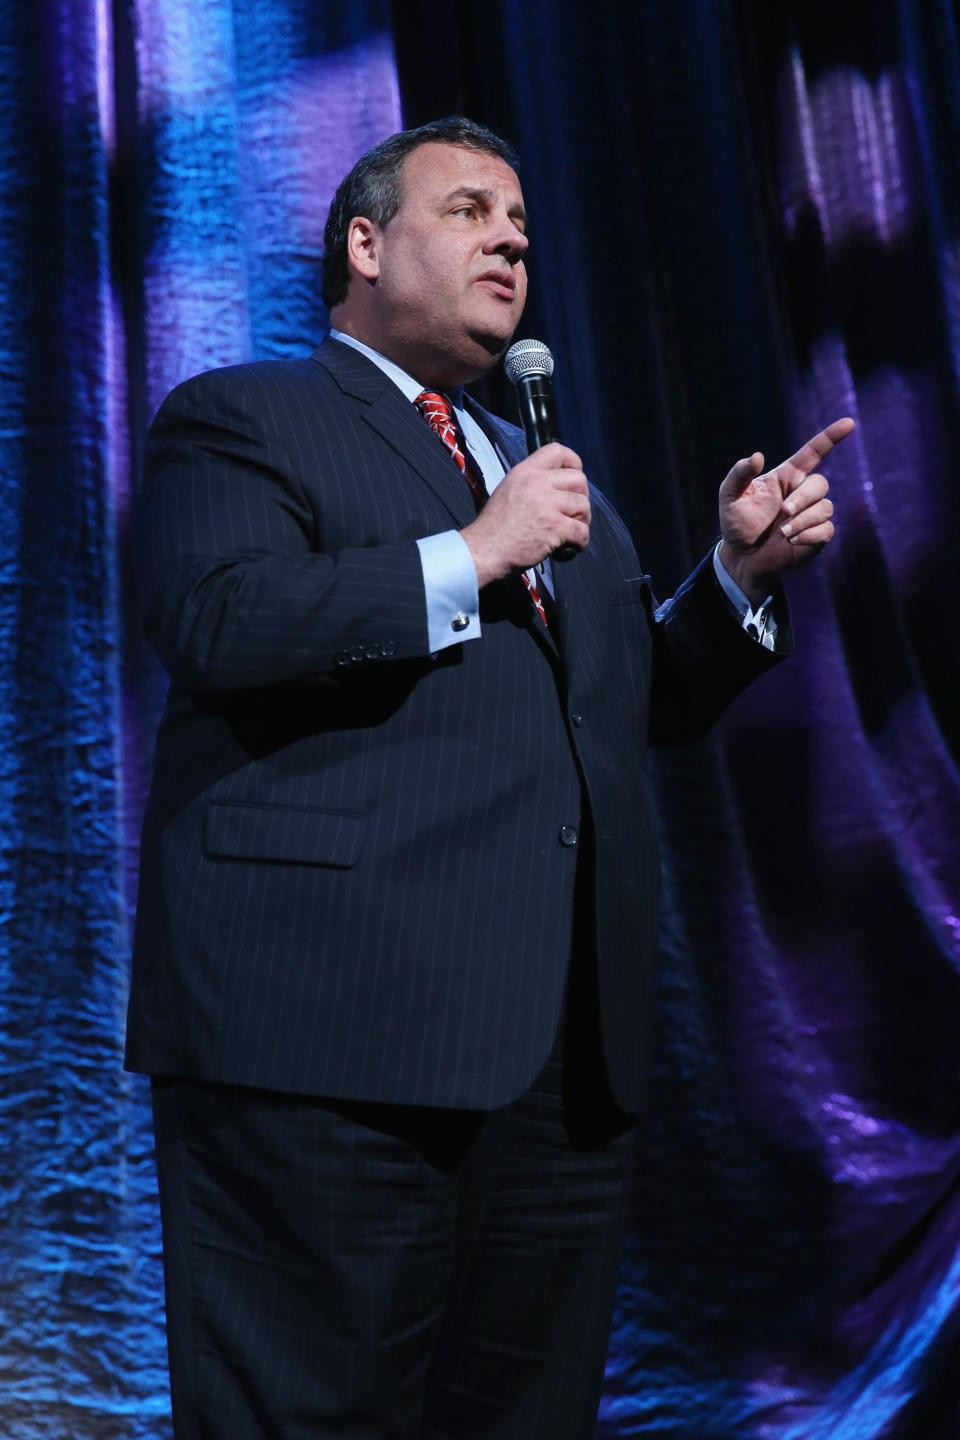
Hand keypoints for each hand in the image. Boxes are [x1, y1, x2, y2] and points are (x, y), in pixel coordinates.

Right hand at [460, 443, 590, 587]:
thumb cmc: (494, 528)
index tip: (573, 478)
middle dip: (581, 498)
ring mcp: (547, 505)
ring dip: (581, 522)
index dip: (573, 463)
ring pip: (584, 506)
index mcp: (525, 472)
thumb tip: (557, 486)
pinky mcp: (554, 527)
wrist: (483, 551)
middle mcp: (537, 483)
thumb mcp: (507, 490)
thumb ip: (531, 483)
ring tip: (567, 533)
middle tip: (571, 513)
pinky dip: (579, 542)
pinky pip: (582, 531)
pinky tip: (567, 547)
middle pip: (579, 480)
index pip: (558, 451)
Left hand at [717, 417, 854, 604]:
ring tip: (782, 533)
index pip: (814, 452)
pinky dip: (809, 535)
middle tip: (784, 512)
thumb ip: (739, 474)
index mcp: (786, 477)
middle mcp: (802, 492)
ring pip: (825, 508)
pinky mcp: (817, 535)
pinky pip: (827, 529)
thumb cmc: (737, 523)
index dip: (831, 437)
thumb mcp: (730, 496)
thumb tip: (757, 456)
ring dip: (802, 520)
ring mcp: (812, 514)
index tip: (848, 423)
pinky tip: (791, 541)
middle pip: (820, 484)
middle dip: (804, 497)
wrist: (742, 556)